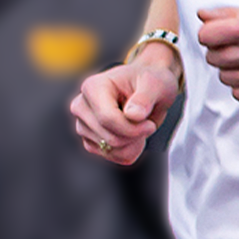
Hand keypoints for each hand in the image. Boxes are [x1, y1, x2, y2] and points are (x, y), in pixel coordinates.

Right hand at [72, 46, 179, 164]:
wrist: (148, 88)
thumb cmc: (150, 82)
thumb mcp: (156, 84)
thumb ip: (145, 98)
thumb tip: (133, 115)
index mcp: (93, 87)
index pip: (107, 119)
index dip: (133, 128)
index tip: (150, 125)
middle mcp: (82, 106)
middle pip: (110, 138)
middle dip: (135, 136)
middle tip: (147, 123)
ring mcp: (84, 125)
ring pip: (111, 150)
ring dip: (133, 143)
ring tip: (140, 125)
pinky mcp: (90, 141)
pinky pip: (113, 156)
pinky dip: (129, 151)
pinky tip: (135, 135)